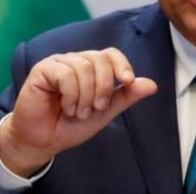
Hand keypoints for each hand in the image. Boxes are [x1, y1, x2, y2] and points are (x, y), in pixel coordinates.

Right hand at [0, 48, 157, 176]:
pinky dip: (71, 94)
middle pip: (100, 58)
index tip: (128, 81)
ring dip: (86, 95)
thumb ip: (126, 97)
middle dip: (104, 87)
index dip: (122, 64)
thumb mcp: (105, 112)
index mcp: (91, 67)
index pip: (110, 54)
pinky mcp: (43, 69)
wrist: (44, 141)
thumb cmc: (71, 125)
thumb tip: (152, 85)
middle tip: (96, 108)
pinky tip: (67, 107)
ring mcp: (59, 63)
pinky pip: (65, 74)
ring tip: (79, 112)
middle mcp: (75, 60)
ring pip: (84, 67)